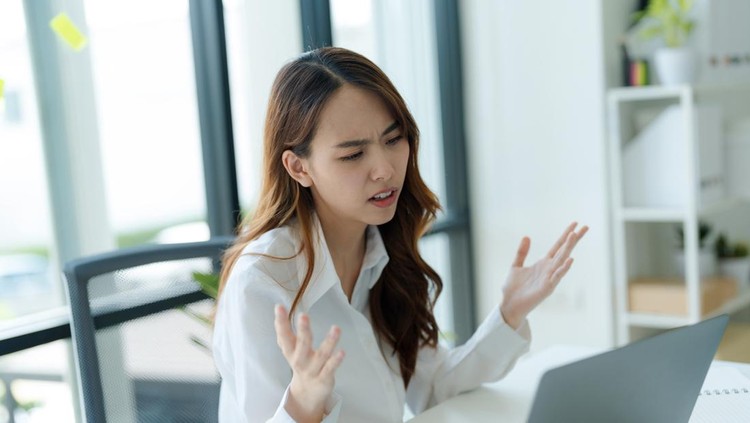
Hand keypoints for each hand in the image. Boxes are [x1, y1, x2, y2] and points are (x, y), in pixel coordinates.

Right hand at [274, 305, 344, 422]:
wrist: (307, 393)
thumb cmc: (300, 363)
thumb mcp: (290, 349)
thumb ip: (284, 331)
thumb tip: (278, 307)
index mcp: (290, 351)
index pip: (283, 336)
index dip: (281, 322)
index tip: (279, 307)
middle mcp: (300, 360)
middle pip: (302, 345)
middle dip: (303, 331)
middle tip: (303, 316)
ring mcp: (313, 370)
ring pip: (321, 355)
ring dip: (329, 342)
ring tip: (336, 328)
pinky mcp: (324, 378)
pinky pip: (330, 368)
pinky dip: (335, 361)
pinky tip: (342, 352)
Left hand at [500, 222, 587, 328]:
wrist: (509, 305)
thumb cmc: (513, 288)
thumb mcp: (516, 266)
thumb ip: (522, 252)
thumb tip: (527, 236)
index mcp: (543, 263)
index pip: (558, 246)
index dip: (565, 235)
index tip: (575, 224)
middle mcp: (549, 269)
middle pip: (564, 250)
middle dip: (574, 239)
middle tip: (585, 227)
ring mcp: (550, 278)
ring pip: (562, 260)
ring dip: (568, 248)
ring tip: (575, 235)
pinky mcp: (547, 288)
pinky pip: (557, 276)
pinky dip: (564, 268)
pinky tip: (570, 259)